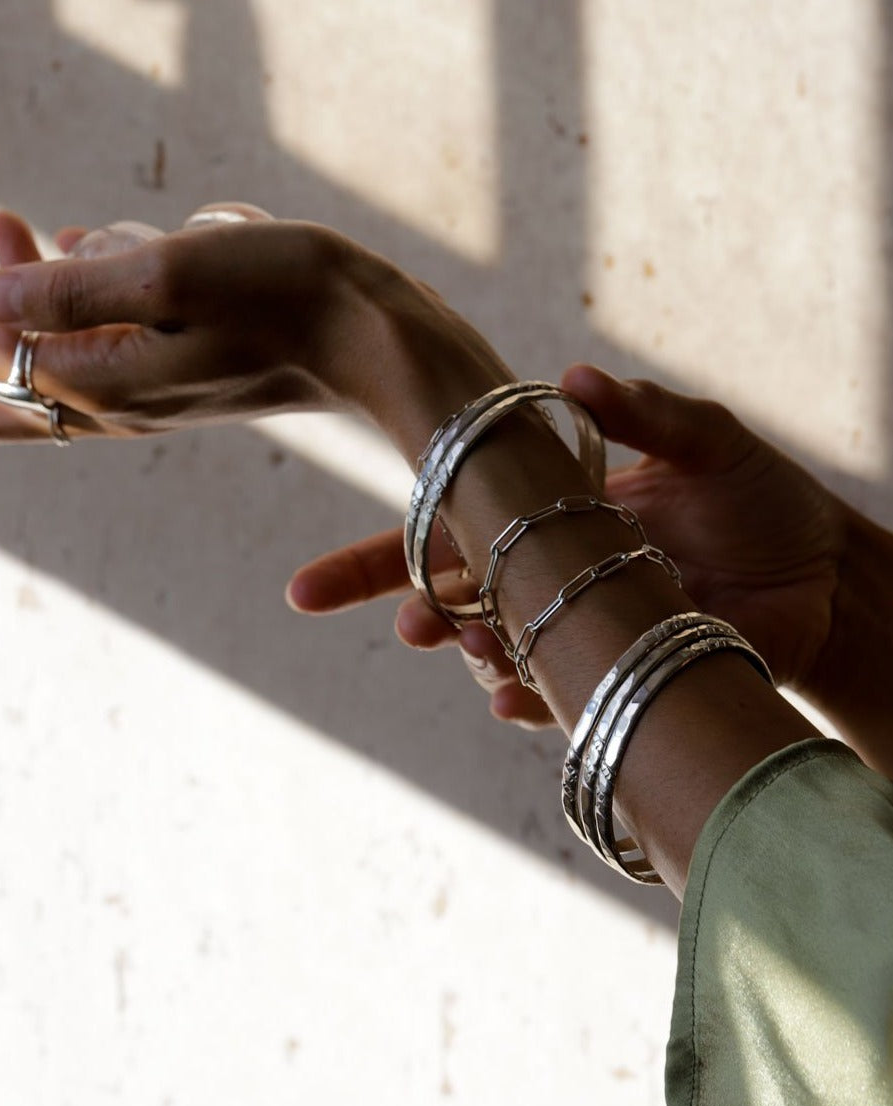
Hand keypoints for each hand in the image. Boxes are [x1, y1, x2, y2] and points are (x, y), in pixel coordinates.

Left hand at [0, 204, 459, 442]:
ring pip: (45, 365)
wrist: (373, 339)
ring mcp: (149, 396)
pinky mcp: (179, 378)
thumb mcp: (172, 274)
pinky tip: (89, 246)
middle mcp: (118, 406)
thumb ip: (71, 291)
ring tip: (18, 225)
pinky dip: (75, 305)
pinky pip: (99, 350)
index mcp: (104, 386)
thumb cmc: (287, 298)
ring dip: (15, 298)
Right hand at [287, 366, 843, 722]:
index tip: (303, 590)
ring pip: (501, 653)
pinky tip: (522, 701)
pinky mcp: (620, 673)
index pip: (446, 531)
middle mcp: (551, 576)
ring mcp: (581, 629)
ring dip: (482, 657)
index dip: (371, 563)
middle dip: (423, 616)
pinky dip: (535, 705)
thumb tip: (571, 375)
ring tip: (484, 652)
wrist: (827, 575)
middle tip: (417, 626)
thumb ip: (646, 415)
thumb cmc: (765, 498)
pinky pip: (560, 700)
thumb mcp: (713, 443)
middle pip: (455, 602)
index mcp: (551, 514)